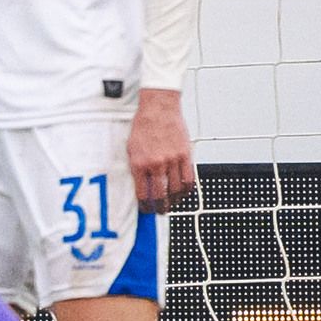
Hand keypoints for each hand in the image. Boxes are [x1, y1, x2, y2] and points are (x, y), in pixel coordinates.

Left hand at [127, 86, 195, 213]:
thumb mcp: (131, 148)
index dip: (145, 206)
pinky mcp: (185, 155)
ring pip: (177, 190)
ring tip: (172, 203)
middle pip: (161, 195)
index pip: (143, 194)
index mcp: (139, 163)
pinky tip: (184, 192)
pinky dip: (187, 190)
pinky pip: (189, 179)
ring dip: (175, 201)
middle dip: (160, 208)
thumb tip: (140, 187)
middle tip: (161, 211)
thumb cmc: (143, 127)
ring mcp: (172, 160)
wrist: (158, 109)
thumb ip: (136, 168)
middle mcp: (156, 164)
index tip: (146, 210)